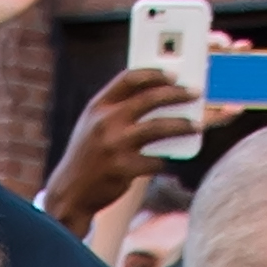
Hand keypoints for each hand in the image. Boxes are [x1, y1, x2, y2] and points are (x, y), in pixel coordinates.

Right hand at [41, 63, 198, 236]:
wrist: (69, 193)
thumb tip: (160, 95)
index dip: (155, 73)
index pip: (130, 78)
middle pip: (151, 98)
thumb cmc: (88, 156)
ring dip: (183, 125)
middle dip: (178, 94)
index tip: (174, 75)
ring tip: (197, 125)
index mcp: (97, 107)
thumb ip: (117, 108)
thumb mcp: (92, 125)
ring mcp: (114, 145)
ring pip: (159, 127)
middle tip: (195, 94)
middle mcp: (105, 122)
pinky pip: (155, 160)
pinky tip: (164, 161)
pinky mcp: (123, 169)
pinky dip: (163, 161)